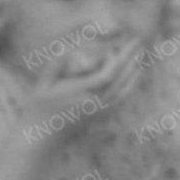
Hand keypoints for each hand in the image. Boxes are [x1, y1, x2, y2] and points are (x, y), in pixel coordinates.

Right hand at [24, 36, 143, 135]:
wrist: (42, 137)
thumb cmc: (38, 108)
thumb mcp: (43, 84)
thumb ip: (57, 64)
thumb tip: (69, 47)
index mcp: (79, 94)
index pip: (106, 76)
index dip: (116, 60)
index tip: (118, 45)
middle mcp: (94, 103)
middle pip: (119, 80)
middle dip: (130, 59)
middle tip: (138, 42)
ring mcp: (100, 111)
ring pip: (124, 89)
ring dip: (133, 71)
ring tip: (141, 55)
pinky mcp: (102, 116)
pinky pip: (121, 99)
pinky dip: (130, 85)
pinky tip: (135, 75)